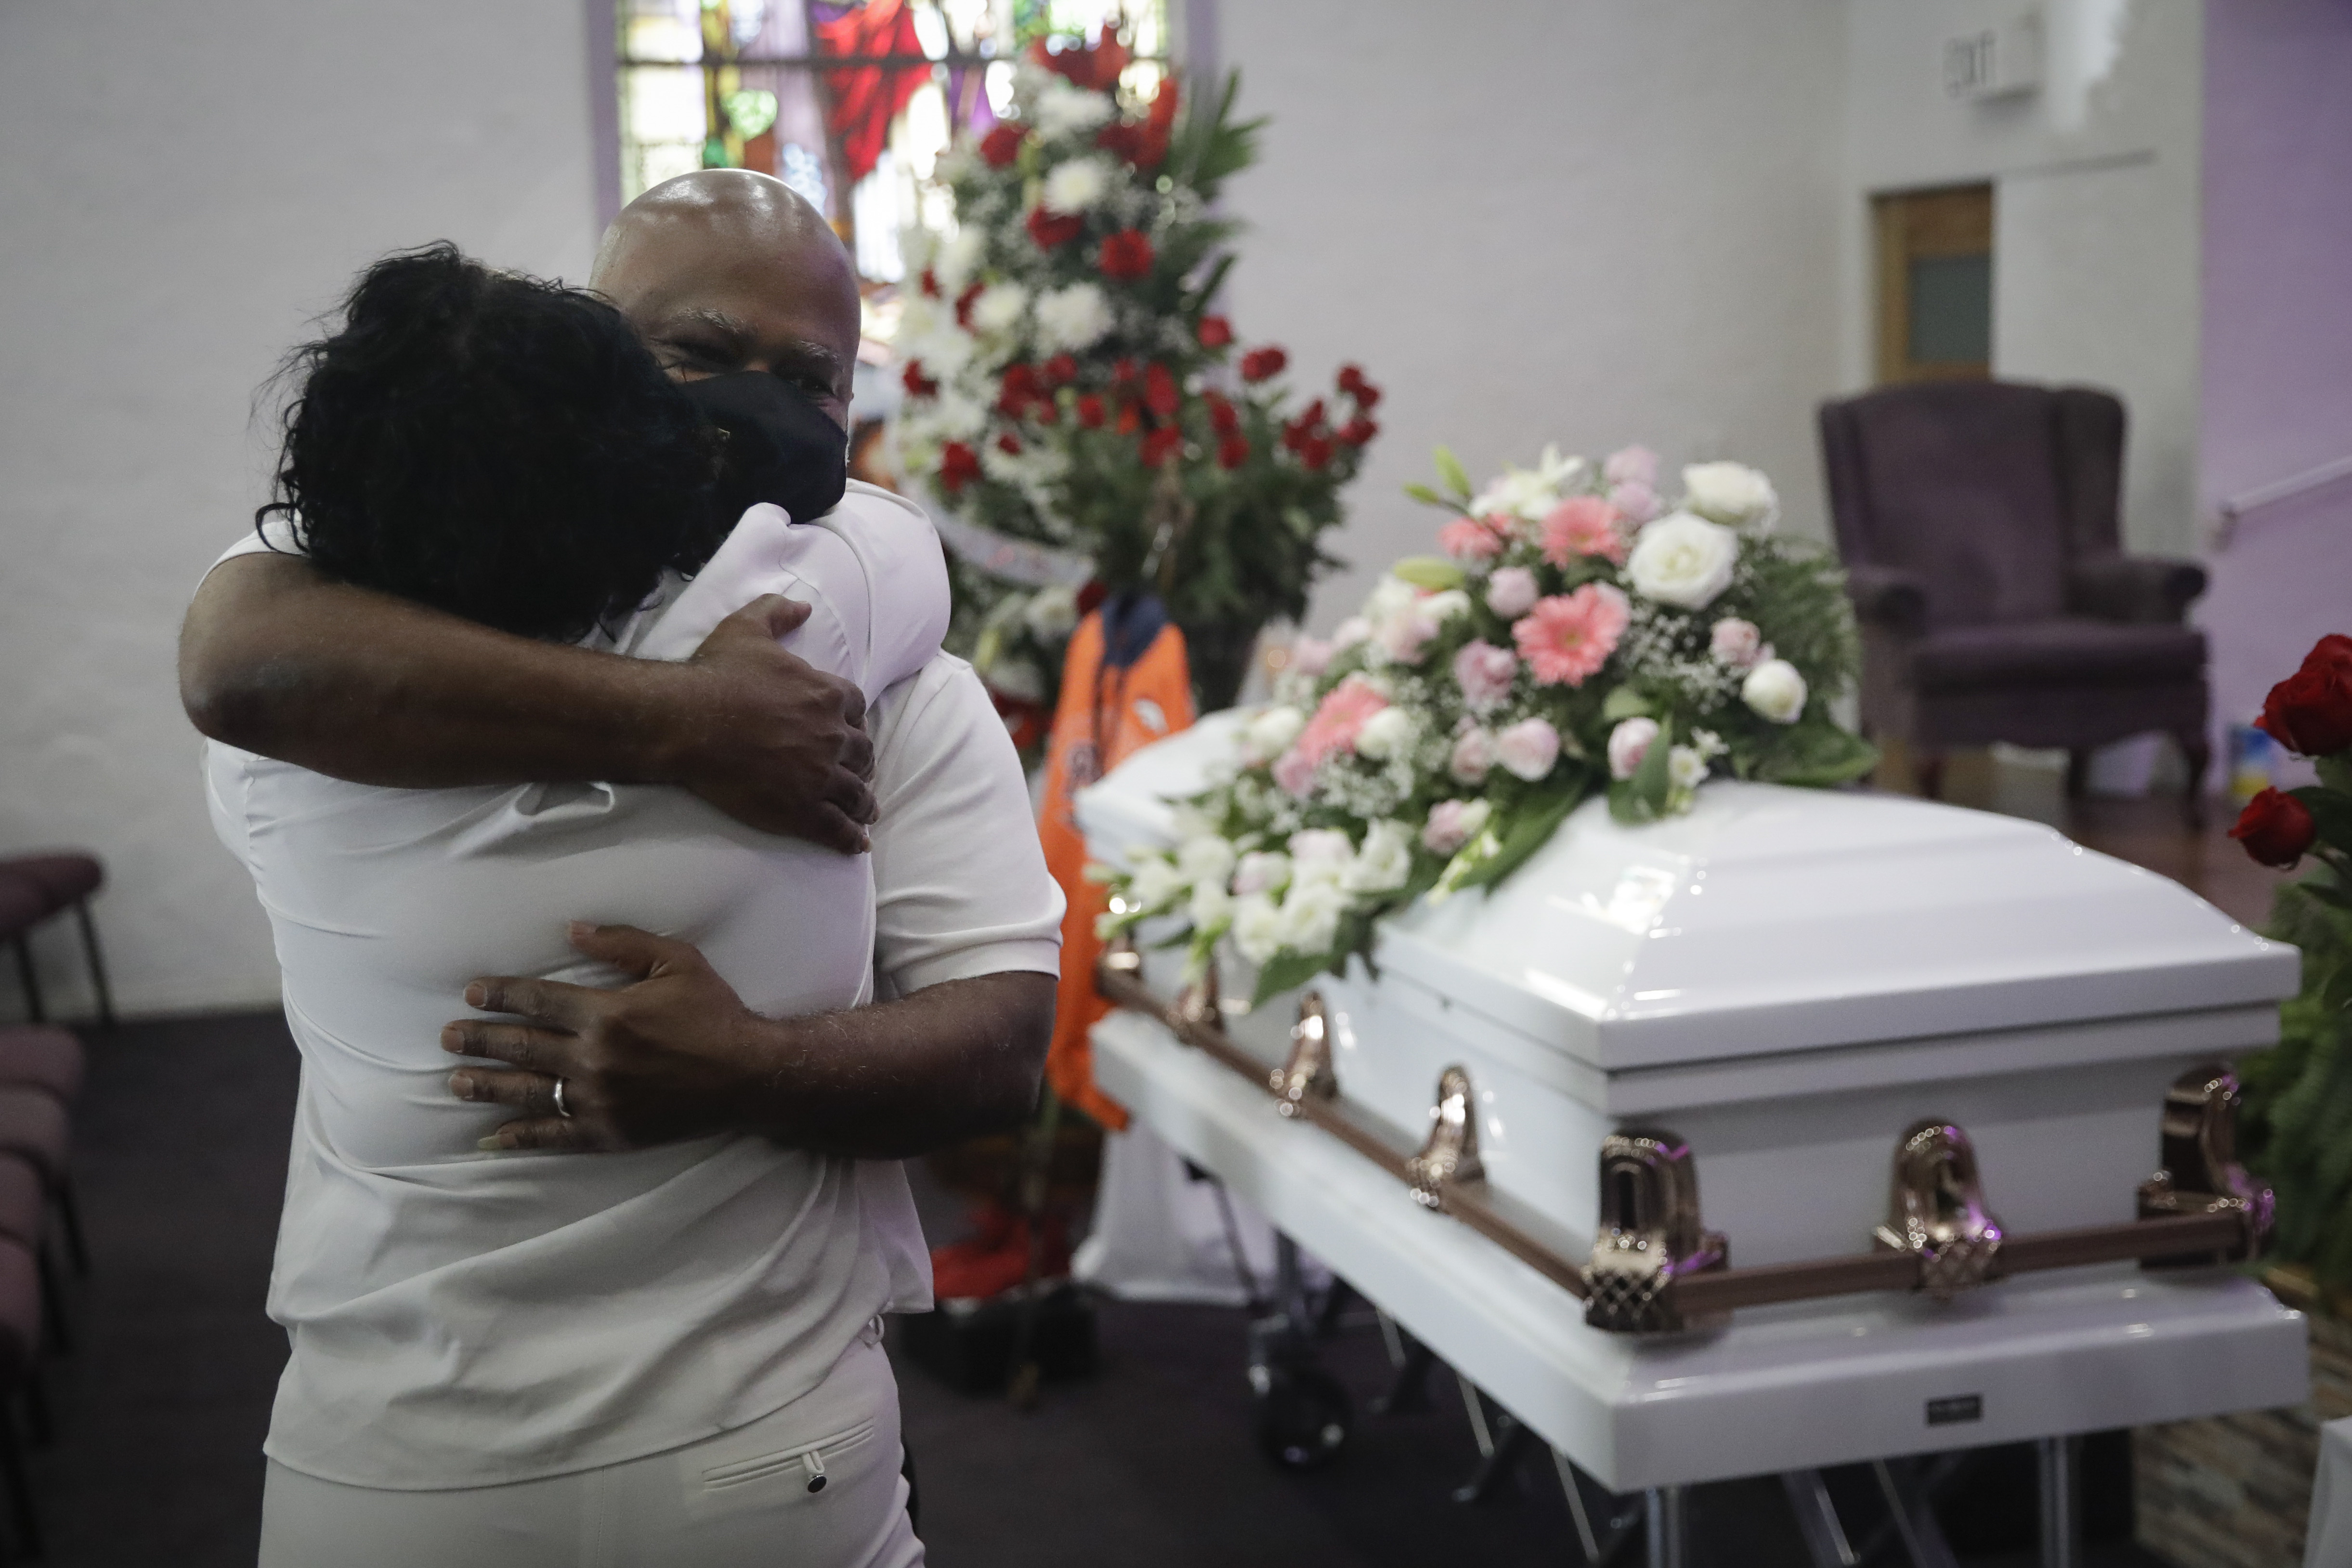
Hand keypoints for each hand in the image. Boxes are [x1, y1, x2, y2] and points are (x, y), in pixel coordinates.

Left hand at [443, 923, 767, 1152]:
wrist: (750, 1076)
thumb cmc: (715, 1013)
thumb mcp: (678, 962)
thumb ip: (623, 943)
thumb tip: (572, 930)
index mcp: (606, 1014)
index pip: (537, 1001)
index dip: (500, 996)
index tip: (472, 994)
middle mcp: (593, 1059)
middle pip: (522, 1047)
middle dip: (480, 1040)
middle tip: (447, 1037)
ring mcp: (598, 1101)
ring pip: (527, 1092)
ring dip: (487, 1086)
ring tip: (456, 1081)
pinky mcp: (608, 1133)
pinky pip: (554, 1136)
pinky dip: (520, 1137)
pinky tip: (493, 1136)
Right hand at [666, 595, 876, 852]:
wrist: (688, 721)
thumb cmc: (716, 674)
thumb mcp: (747, 628)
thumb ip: (778, 612)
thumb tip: (803, 604)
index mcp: (827, 694)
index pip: (858, 710)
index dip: (854, 722)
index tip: (850, 731)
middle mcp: (832, 736)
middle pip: (862, 753)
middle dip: (861, 763)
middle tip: (857, 772)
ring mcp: (820, 776)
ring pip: (857, 794)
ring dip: (863, 803)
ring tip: (866, 811)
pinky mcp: (802, 810)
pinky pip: (838, 829)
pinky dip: (851, 838)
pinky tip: (857, 844)